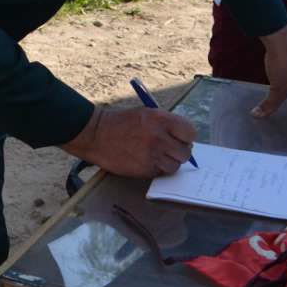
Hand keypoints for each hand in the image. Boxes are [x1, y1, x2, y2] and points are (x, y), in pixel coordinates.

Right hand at [62, 101, 197, 177]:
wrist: (96, 135)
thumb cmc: (121, 122)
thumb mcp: (146, 114)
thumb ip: (166, 124)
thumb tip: (184, 138)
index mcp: (160, 119)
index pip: (190, 133)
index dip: (186, 137)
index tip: (181, 138)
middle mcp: (159, 137)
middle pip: (185, 152)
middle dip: (179, 152)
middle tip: (169, 149)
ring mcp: (152, 155)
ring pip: (175, 166)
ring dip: (169, 163)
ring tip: (156, 156)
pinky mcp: (144, 169)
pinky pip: (161, 173)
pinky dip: (157, 169)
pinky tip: (146, 160)